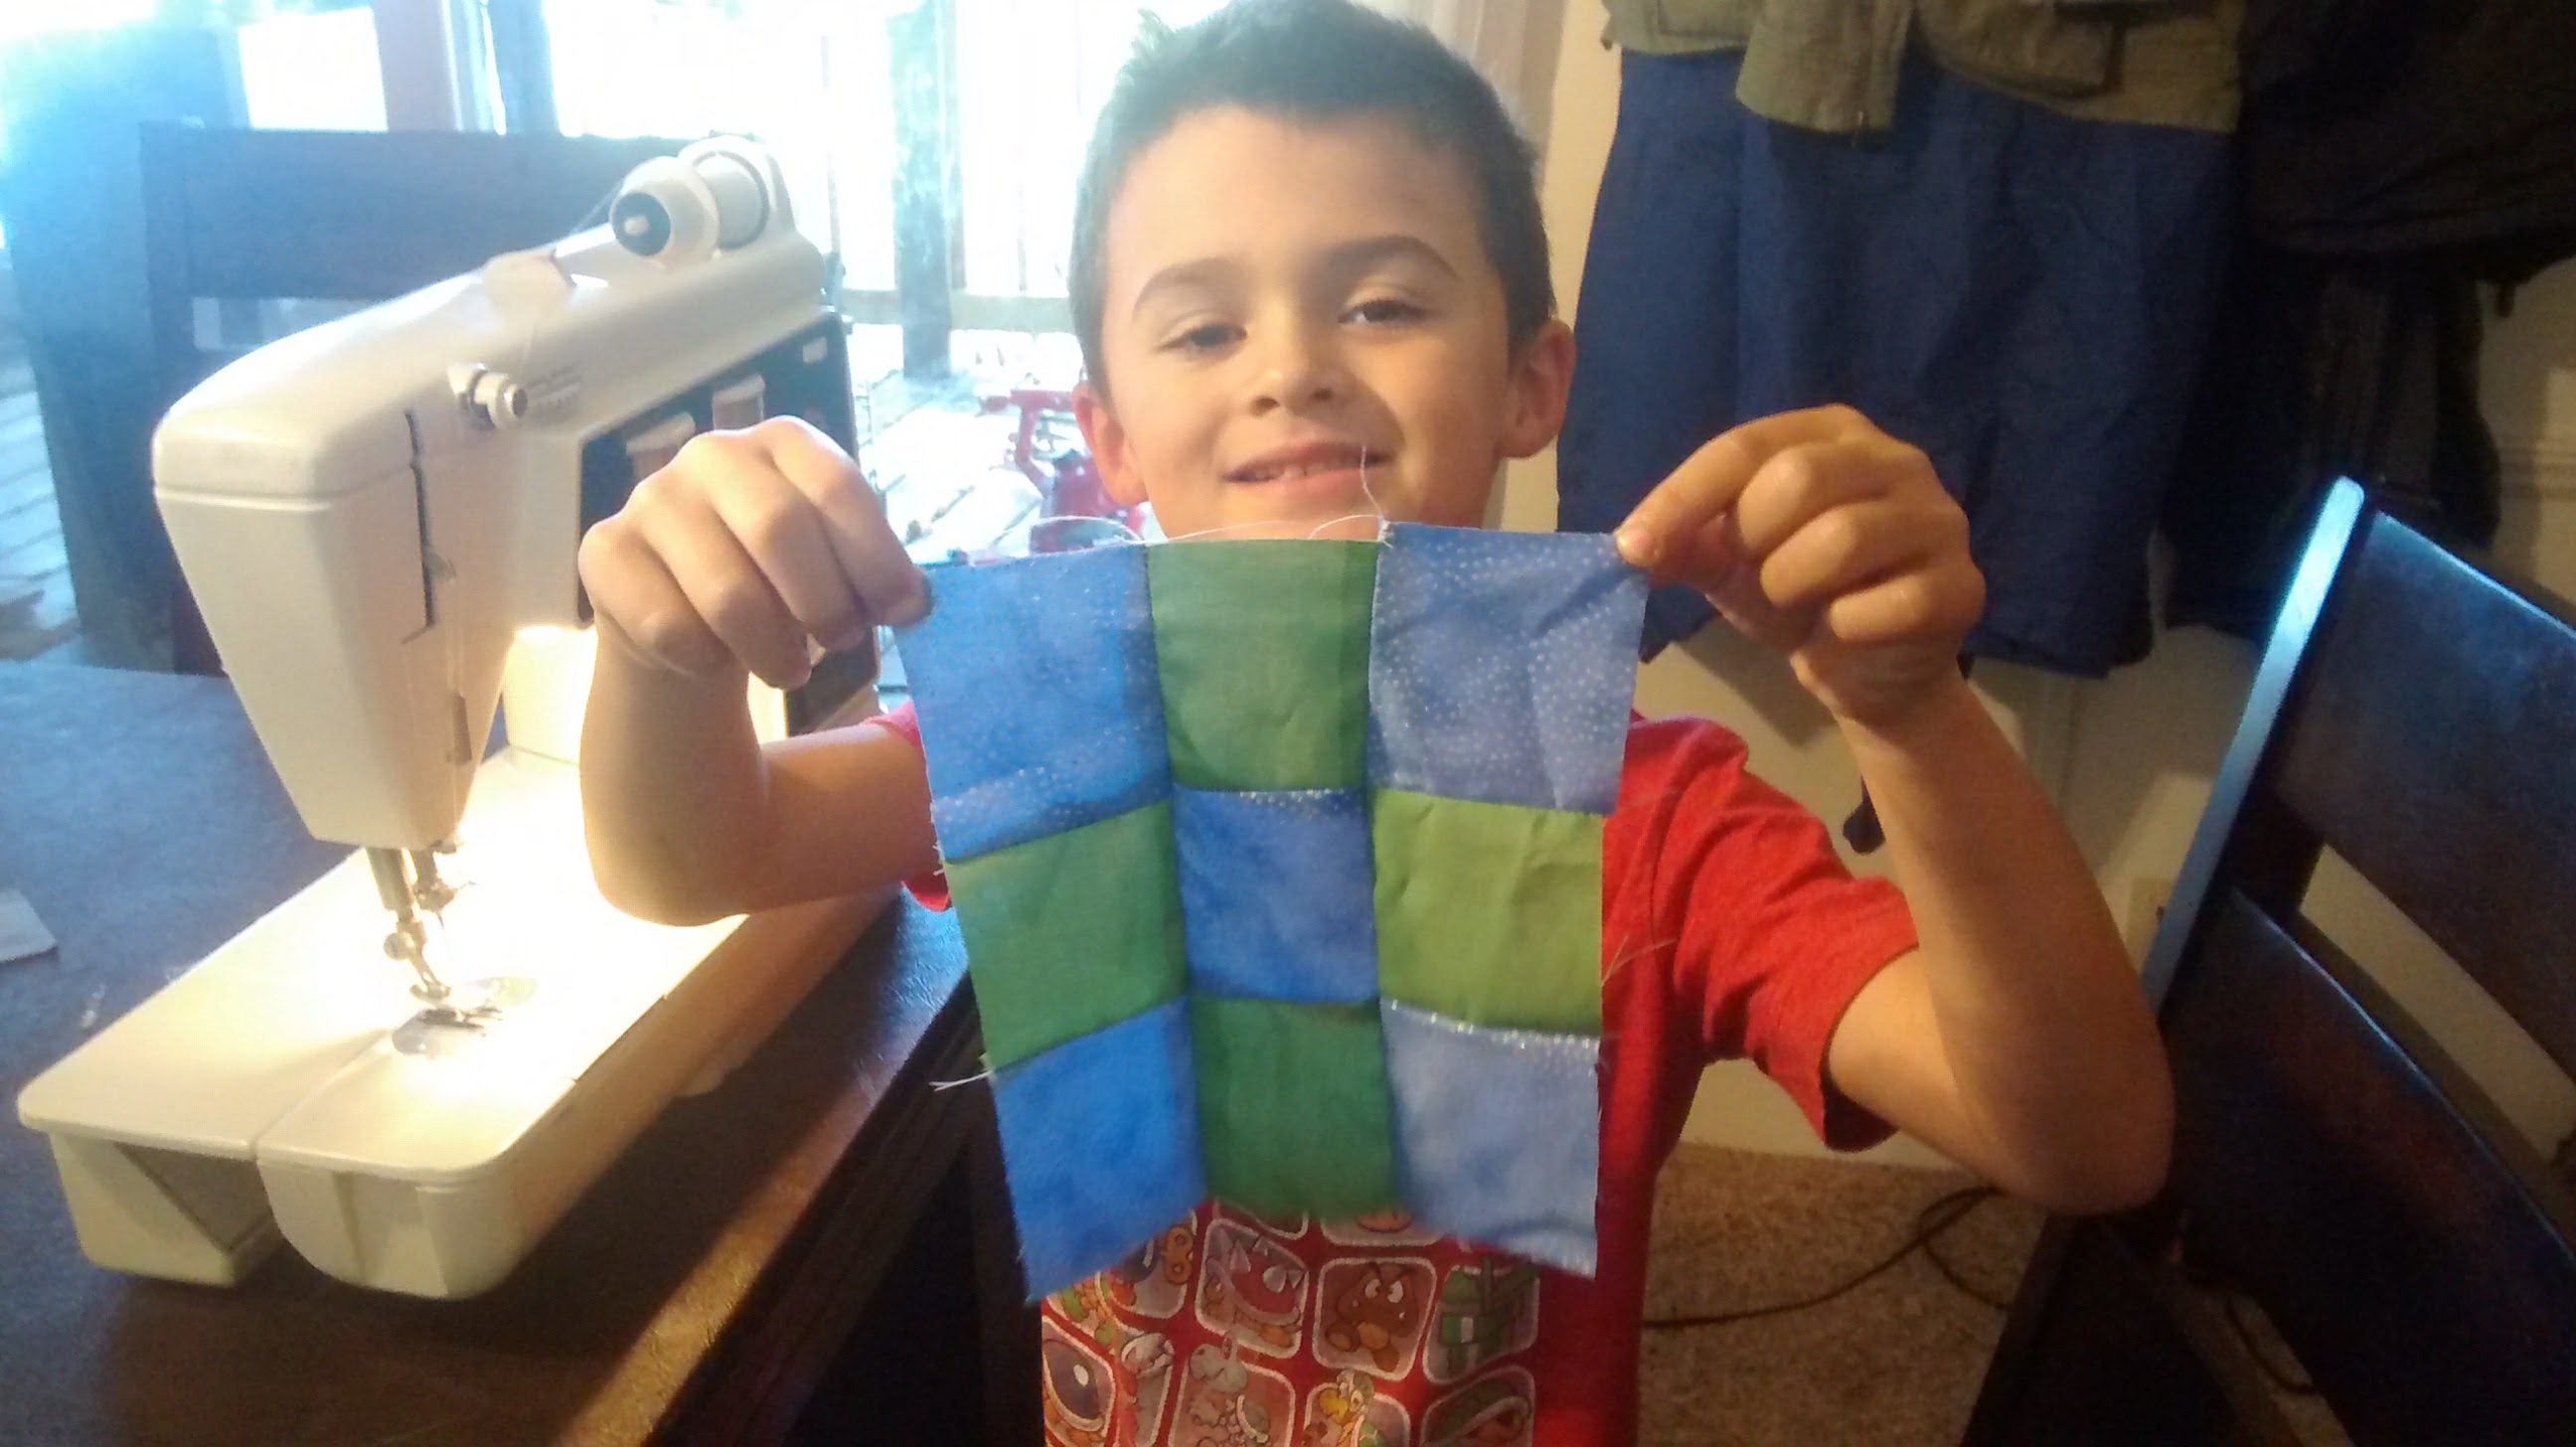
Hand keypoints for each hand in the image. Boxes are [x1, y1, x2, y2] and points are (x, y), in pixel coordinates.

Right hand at [577, 416, 927, 689]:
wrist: (683, 616)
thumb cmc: (777, 581)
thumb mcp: (835, 564)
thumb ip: (875, 573)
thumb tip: (914, 601)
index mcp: (782, 442)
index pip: (837, 486)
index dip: (876, 557)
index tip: (904, 612)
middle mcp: (713, 454)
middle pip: (779, 529)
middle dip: (825, 604)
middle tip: (839, 642)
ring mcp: (651, 498)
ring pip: (726, 593)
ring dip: (773, 650)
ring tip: (789, 669)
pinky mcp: (604, 552)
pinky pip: (669, 627)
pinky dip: (707, 661)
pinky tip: (716, 659)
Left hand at [1613, 406, 1983, 728]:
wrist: (1870, 670)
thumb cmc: (1799, 596)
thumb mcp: (1731, 563)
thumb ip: (1685, 544)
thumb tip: (1629, 547)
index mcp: (1830, 433)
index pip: (1745, 446)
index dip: (1683, 497)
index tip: (1632, 548)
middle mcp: (1894, 458)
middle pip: (1798, 478)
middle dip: (1754, 540)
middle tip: (1756, 575)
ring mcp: (1938, 517)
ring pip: (1841, 538)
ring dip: (1793, 585)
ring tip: (1800, 602)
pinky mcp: (1961, 583)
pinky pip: (1885, 604)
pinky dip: (1845, 628)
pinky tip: (1848, 630)